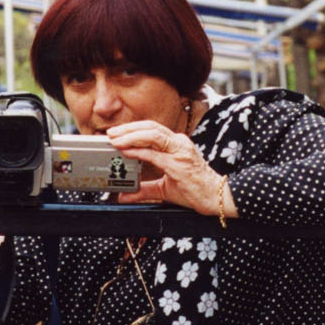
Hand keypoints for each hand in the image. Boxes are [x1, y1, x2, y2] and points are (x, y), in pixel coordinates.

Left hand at [107, 120, 233, 217]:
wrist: (215, 197)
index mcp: (176, 144)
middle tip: (110, 134)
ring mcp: (179, 152)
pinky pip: (154, 154)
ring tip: (115, 140)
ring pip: (152, 134)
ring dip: (130, 136)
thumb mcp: (164, 188)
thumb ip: (144, 190)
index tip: (115, 134)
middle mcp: (178, 143)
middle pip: (150, 127)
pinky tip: (126, 151)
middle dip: (127, 129)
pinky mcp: (178, 164)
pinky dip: (138, 151)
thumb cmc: (194, 189)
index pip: (151, 130)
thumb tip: (125, 196)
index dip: (132, 130)